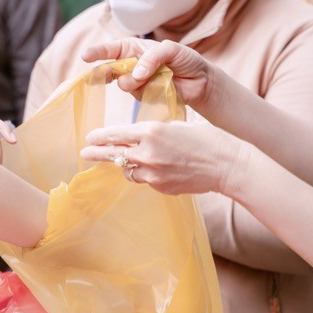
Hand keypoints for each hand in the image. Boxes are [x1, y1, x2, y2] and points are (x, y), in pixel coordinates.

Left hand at [80, 120, 241, 195]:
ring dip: (126, 165)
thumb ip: (151, 132)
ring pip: (128, 170)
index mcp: (150, 131)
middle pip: (113, 155)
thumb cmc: (205, 139)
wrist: (228, 165)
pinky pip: (146, 180)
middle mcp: (147, 153)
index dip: (99, 136)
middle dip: (96, 153)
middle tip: (84, 153)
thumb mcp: (174, 126)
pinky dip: (146, 174)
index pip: (114, 134)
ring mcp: (154, 173)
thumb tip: (135, 137)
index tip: (89, 137)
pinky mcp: (161, 187)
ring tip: (130, 160)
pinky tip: (159, 169)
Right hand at [81, 38, 223, 109]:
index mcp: (133, 48)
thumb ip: (151, 58)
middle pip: (109, 68)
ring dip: (135, 82)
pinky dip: (145, 91)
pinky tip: (158, 87)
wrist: (202, 82)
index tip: (85, 56)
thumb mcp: (171, 49)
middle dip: (105, 72)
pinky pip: (136, 94)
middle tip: (104, 76)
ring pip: (123, 83)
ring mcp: (136, 80)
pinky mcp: (143, 95)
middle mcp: (131, 64)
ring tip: (153, 78)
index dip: (96, 53)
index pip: (110, 49)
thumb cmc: (186, 60)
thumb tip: (136, 74)